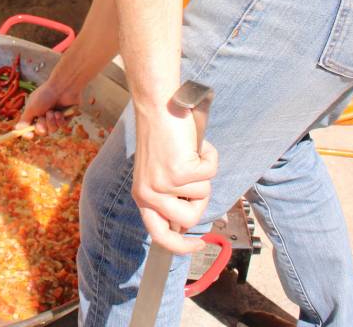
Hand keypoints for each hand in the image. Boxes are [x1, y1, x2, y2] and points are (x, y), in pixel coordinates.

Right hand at [17, 78, 80, 136]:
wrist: (62, 87)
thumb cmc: (45, 95)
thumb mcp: (31, 107)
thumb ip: (25, 120)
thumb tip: (17, 129)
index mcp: (34, 112)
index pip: (30, 127)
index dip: (29, 133)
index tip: (30, 136)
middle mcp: (44, 115)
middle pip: (41, 132)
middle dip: (42, 126)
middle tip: (43, 118)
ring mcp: (55, 117)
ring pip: (52, 130)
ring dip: (51, 122)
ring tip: (52, 112)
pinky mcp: (66, 117)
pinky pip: (61, 126)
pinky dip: (60, 120)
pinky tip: (60, 112)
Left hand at [132, 106, 218, 253]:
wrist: (159, 106)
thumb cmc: (162, 136)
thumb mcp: (158, 172)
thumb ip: (169, 197)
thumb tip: (187, 222)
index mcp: (142, 196)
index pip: (159, 235)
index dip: (181, 246)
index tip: (199, 244)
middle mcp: (149, 194)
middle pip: (190, 219)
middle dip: (200, 199)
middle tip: (194, 175)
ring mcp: (163, 184)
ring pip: (203, 195)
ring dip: (203, 174)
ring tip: (189, 154)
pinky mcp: (179, 172)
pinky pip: (211, 174)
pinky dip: (210, 157)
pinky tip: (196, 144)